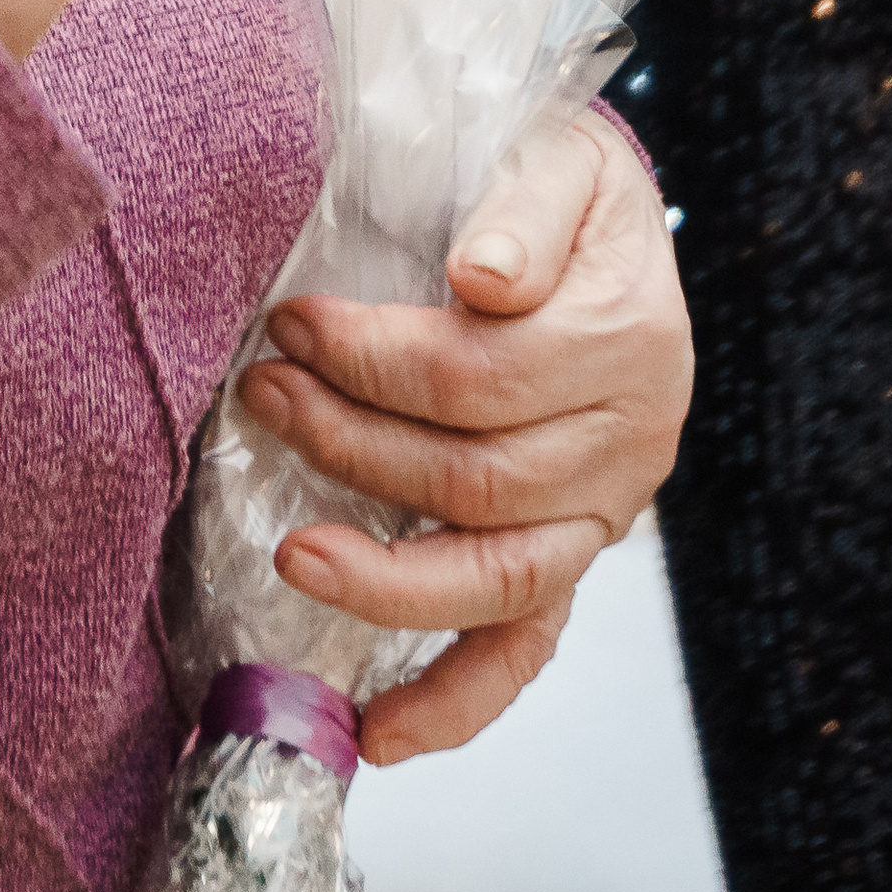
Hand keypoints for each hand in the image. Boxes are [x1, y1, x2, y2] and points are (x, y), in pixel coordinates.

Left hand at [238, 112, 691, 764]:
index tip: (290, 321)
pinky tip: (381, 734)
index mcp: (627, 340)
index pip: (482, 374)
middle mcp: (629, 444)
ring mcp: (601, 514)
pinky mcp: (566, 556)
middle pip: (476, 475)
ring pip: (497, 578)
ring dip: (384, 574)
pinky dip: (455, 701)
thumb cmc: (562, 192)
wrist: (606, 227)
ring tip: (289, 550)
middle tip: (262, 394)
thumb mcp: (561, 158)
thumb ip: (525, 207)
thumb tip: (482, 279)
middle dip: (352, 439)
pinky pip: (522, 649)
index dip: (375, 355)